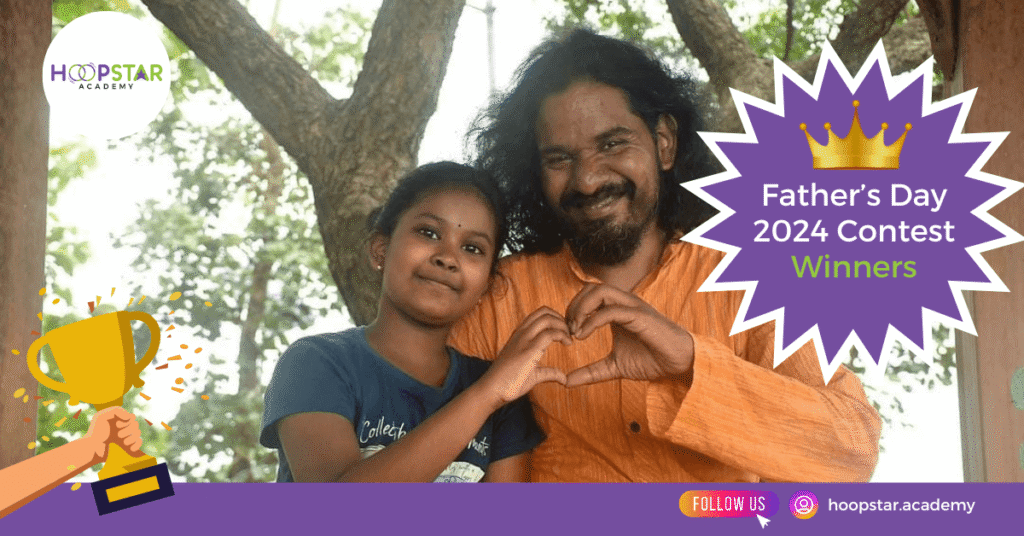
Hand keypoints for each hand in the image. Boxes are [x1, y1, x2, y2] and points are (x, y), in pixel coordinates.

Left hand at [83, 406, 143, 462]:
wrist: (92, 450)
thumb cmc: (95, 433)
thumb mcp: (101, 416)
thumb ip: (116, 410)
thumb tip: (130, 417)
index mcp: (118, 421)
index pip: (131, 417)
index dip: (127, 420)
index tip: (116, 425)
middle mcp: (123, 429)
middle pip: (136, 425)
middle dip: (128, 430)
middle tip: (118, 435)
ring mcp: (126, 438)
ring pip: (138, 434)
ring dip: (132, 437)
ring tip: (123, 442)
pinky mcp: (127, 447)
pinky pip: (139, 443)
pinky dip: (137, 445)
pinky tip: (129, 447)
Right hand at [478, 306, 569, 406]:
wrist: (491, 390)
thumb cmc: (508, 383)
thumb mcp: (533, 375)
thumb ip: (549, 373)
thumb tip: (564, 378)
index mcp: (520, 335)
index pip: (539, 314)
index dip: (556, 319)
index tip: (564, 333)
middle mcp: (521, 333)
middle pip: (544, 311)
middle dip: (561, 318)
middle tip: (569, 334)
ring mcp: (524, 340)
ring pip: (547, 318)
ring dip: (562, 325)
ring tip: (569, 338)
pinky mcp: (529, 350)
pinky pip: (549, 334)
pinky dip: (562, 335)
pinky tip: (568, 343)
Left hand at [564, 283, 693, 386]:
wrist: (679, 363)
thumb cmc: (651, 360)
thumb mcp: (614, 367)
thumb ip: (591, 372)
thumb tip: (566, 381)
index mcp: (616, 310)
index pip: (587, 295)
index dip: (572, 310)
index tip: (566, 332)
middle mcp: (623, 304)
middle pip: (590, 287)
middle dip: (573, 306)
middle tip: (568, 330)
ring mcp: (632, 307)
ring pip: (600, 290)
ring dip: (581, 308)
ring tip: (575, 331)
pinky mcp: (640, 316)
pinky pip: (611, 310)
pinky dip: (592, 321)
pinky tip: (583, 336)